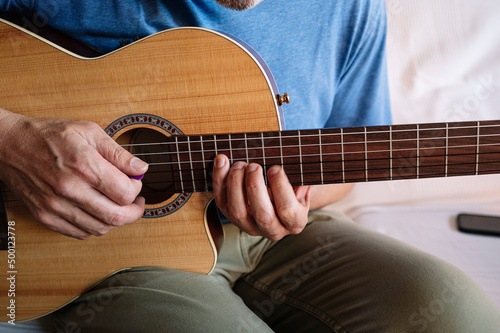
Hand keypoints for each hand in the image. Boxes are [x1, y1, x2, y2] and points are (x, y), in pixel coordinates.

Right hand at [0, 110, 147, 238]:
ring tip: (118, 206)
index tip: (135, 183)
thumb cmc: (49, 136)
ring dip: (116, 221)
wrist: (9, 145)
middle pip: (116, 216)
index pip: (124, 193)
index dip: (137, 190)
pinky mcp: (46, 216)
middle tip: (137, 203)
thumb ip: (118, 153)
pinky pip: (80, 233)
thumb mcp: (89, 131)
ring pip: (100, 228)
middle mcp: (69, 189)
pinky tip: (98, 212)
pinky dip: (95, 226)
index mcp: (83, 165)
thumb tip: (140, 169)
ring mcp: (56, 206)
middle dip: (135, 212)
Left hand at [212, 154, 310, 240]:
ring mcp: (250, 226)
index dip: (280, 188)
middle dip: (255, 187)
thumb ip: (301, 181)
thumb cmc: (293, 191)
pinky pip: (221, 203)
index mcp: (294, 223)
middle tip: (254, 166)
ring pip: (237, 212)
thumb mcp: (303, 187)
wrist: (281, 202)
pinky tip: (222, 163)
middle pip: (261, 215)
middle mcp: (272, 230)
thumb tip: (294, 170)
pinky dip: (219, 182)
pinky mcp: (232, 219)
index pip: (287, 210)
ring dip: (235, 185)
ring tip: (239, 165)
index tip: (275, 168)